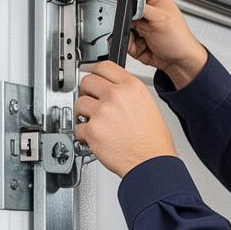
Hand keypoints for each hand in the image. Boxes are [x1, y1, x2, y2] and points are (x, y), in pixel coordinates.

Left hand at [75, 61, 176, 177]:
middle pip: (87, 81)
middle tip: (91, 101)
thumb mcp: (147, 104)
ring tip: (95, 122)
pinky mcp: (93, 130)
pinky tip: (95, 137)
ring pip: (79, 103)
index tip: (91, 75)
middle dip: (86, 92)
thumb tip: (112, 89)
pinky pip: (78, 127)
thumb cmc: (152, 140)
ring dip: (83, 113)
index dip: (94, 70)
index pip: (104, 66)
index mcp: (131, 87)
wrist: (151, 162)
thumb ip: (128, 93)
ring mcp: (102, 112)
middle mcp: (116, 96)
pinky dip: (84, 134)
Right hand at [106, 0, 207, 88]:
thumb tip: (126, 3)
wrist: (179, 61)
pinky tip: (141, 45)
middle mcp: (142, 5)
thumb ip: (141, 8)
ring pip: (117, 24)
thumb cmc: (179, 39)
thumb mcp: (161, 19)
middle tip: (135, 26)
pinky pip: (120, 38)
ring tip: (142, 38)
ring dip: (126, 33)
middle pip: (119, 5)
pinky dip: (127, 43)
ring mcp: (136, 21)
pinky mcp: (132, 35)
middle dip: (122, 18)